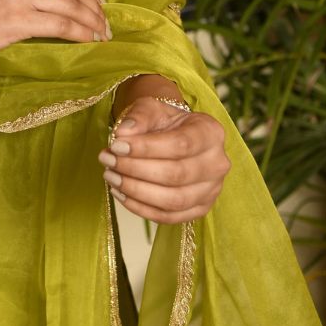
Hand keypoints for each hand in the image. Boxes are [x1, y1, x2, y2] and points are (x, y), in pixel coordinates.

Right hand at [0, 0, 110, 68]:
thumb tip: (49, 5)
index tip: (96, 4)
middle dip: (93, 5)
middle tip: (107, 22)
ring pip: (71, 6)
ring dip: (93, 22)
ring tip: (104, 34)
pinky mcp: (16, 18)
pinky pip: (62, 25)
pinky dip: (82, 33)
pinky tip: (92, 41)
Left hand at [98, 96, 228, 223]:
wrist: (175, 137)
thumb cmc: (164, 121)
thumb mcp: (152, 108)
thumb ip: (138, 117)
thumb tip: (122, 134)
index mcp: (211, 133)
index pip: (180, 145)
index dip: (146, 148)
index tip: (116, 146)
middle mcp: (217, 163)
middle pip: (176, 175)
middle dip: (136, 170)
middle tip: (108, 161)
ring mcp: (211, 190)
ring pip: (173, 200)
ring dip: (136, 191)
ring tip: (111, 177)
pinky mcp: (199, 209)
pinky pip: (169, 217)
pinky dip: (140, 208)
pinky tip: (120, 193)